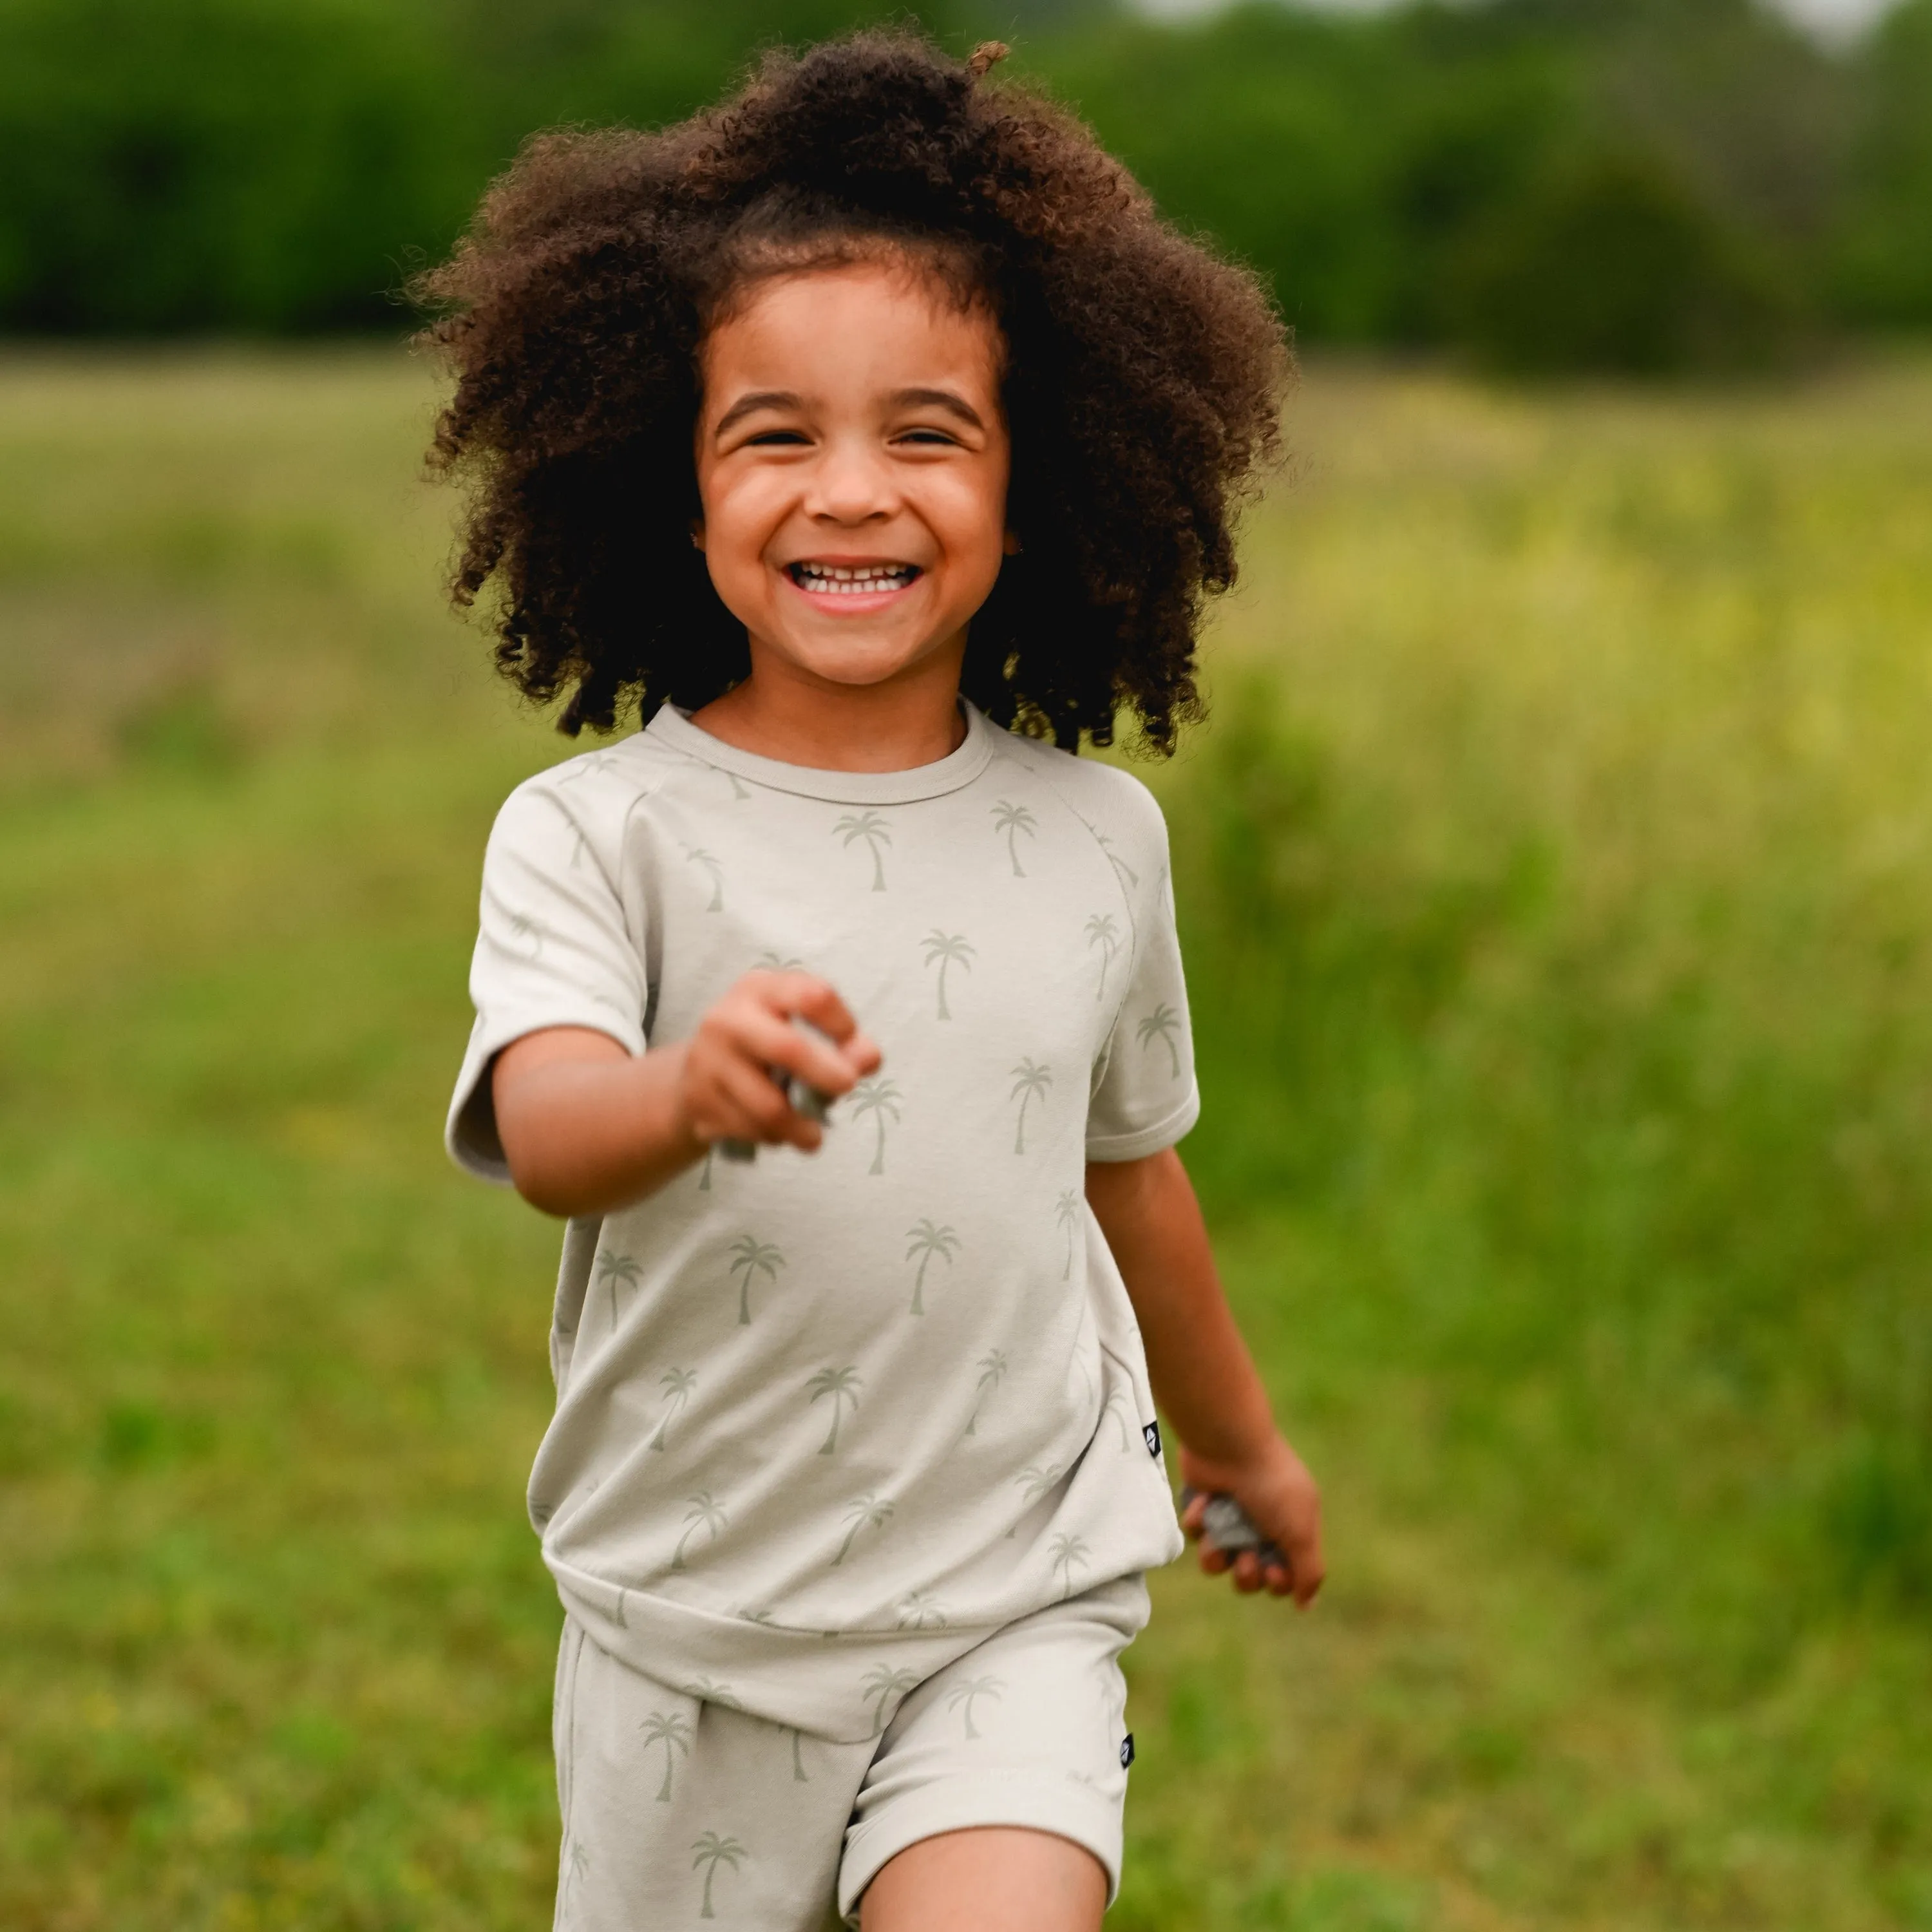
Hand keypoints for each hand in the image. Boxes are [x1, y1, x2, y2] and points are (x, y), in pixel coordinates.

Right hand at [678, 970, 880, 1153]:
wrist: (697, 1077)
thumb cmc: (764, 1048)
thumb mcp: (800, 1030)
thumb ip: (843, 1044)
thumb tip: (868, 1058)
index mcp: (761, 989)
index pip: (813, 996)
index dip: (842, 1024)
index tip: (851, 1043)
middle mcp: (729, 1018)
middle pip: (788, 1048)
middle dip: (826, 1075)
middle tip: (847, 1087)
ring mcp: (708, 1061)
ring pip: (769, 1106)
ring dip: (802, 1128)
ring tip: (814, 1136)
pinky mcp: (699, 1102)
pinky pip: (751, 1130)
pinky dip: (775, 1138)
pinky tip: (779, 1133)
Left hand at [1178, 1435, 1323, 1608]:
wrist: (1227, 1444)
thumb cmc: (1270, 1486)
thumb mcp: (1301, 1532)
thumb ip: (1309, 1572)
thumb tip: (1305, 1605)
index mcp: (1292, 1526)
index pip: (1284, 1575)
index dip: (1277, 1582)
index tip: (1274, 1571)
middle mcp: (1261, 1523)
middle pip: (1249, 1576)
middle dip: (1246, 1575)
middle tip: (1245, 1558)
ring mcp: (1229, 1514)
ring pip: (1218, 1561)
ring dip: (1217, 1556)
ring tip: (1218, 1539)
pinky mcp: (1202, 1505)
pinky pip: (1197, 1533)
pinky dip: (1200, 1521)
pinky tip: (1205, 1501)